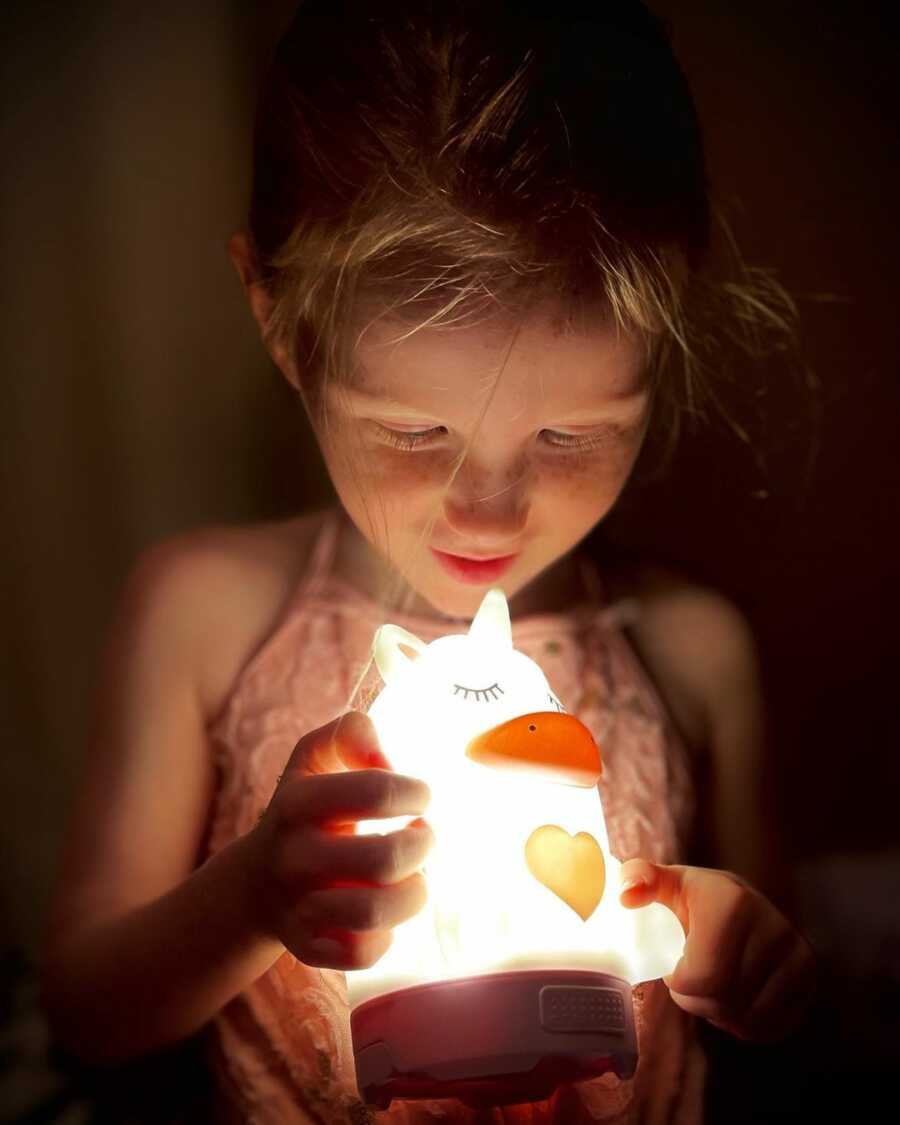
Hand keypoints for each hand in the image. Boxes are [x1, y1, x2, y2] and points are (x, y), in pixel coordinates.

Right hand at [247, 711, 433, 970]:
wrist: (256, 881)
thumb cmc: (306, 809)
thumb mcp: (317, 757)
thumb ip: (352, 732)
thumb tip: (384, 760)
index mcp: (298, 801)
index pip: (376, 791)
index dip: (415, 792)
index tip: (419, 797)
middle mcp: (293, 855)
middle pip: (386, 859)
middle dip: (423, 845)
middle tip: (422, 837)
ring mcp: (298, 905)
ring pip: (376, 913)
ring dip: (413, 892)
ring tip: (414, 877)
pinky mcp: (308, 947)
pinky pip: (362, 954)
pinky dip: (385, 937)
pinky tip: (384, 914)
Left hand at [618, 859, 817, 1042]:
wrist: (742, 903)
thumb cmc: (693, 900)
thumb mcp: (665, 884)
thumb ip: (638, 879)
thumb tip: (627, 894)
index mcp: (732, 902)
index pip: (703, 977)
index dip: (680, 982)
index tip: (676, 963)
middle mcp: (773, 925)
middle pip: (724, 1001)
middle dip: (698, 1000)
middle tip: (692, 979)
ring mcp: (798, 953)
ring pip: (747, 1019)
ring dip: (720, 1012)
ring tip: (715, 984)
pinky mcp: (809, 978)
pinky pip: (770, 1026)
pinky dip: (745, 1023)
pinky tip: (736, 995)